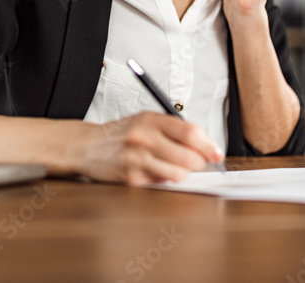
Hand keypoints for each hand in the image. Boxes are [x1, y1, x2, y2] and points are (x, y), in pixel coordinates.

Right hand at [72, 112, 223, 184]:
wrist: (88, 146)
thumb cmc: (122, 133)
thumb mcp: (146, 120)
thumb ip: (173, 129)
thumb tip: (206, 145)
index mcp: (151, 119)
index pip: (190, 133)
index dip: (208, 145)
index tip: (216, 153)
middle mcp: (143, 138)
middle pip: (188, 156)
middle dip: (200, 163)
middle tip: (199, 163)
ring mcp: (136, 159)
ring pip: (178, 174)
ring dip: (183, 174)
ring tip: (176, 167)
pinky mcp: (131, 179)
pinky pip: (161, 184)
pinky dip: (164, 180)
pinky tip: (155, 171)